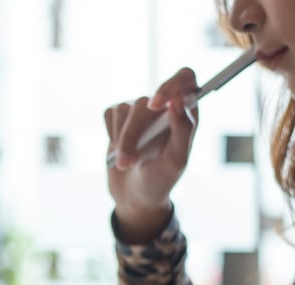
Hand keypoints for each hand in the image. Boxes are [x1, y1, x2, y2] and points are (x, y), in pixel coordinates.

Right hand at [104, 66, 199, 241]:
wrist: (134, 197)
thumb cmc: (160, 180)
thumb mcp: (176, 161)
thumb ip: (182, 130)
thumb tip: (177, 102)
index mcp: (186, 111)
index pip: (184, 78)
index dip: (170, 85)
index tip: (156, 104)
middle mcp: (163, 106)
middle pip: (144, 101)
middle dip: (132, 135)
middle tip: (128, 162)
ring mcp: (139, 111)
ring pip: (123, 109)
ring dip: (121, 140)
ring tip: (126, 162)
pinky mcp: (118, 119)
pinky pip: (109, 114)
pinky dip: (110, 134)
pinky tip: (117, 149)